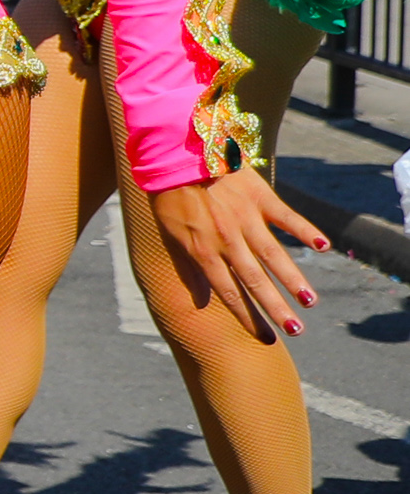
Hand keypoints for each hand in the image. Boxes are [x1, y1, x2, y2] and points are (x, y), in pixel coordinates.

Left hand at [147, 170, 325, 340]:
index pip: (228, 292)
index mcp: (203, 251)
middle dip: (275, 307)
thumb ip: (188, 269)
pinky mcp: (260, 197)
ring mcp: (245, 218)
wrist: (177, 155)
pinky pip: (286, 216)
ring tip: (311, 302)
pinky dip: (305, 229)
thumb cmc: (171, 197)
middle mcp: (227, 239)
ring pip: (273, 254)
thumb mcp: (170, 236)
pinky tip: (323, 246)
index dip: (247, 316)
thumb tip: (199, 301)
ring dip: (293, 279)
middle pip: (254, 280)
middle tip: (297, 330)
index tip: (267, 338)